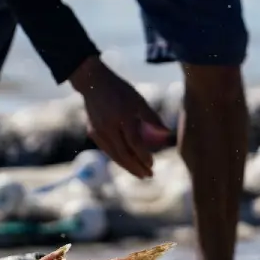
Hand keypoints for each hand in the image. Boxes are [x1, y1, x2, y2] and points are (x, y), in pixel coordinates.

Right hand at [68, 57, 171, 178]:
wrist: (93, 83)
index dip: (143, 156)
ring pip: (113, 155)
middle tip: (148, 176)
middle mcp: (108, 127)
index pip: (134, 143)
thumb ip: (152, 117)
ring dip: (127, 166)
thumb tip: (167, 132)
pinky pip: (107, 150)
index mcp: (122, 117)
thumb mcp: (138, 100)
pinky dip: (117, 157)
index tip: (152, 165)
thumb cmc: (121, 91)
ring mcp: (98, 131)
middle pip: (123, 153)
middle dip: (136, 167)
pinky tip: (126, 162)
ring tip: (139, 174)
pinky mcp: (92, 132)